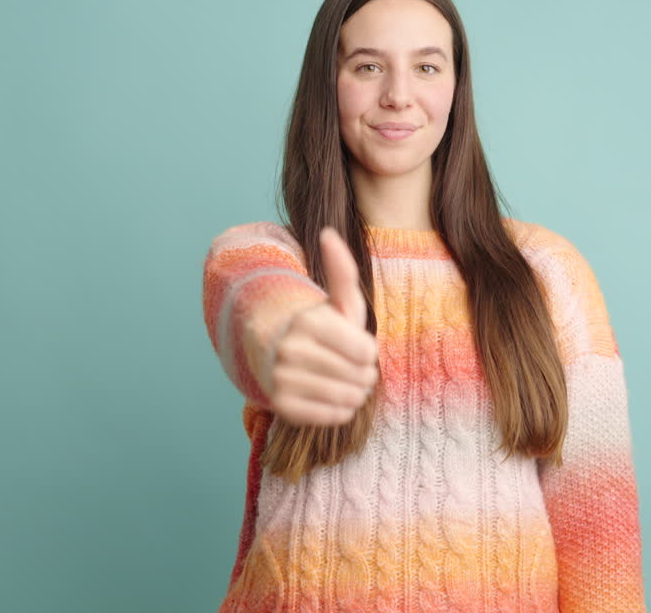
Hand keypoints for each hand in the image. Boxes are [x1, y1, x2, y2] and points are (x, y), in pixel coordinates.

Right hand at [263, 227, 378, 425]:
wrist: (281, 355)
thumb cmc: (323, 327)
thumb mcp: (338, 299)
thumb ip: (341, 270)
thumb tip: (328, 233)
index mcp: (309, 321)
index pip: (366, 352)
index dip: (369, 352)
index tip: (356, 346)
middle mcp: (290, 350)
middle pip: (360, 377)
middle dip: (364, 374)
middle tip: (351, 366)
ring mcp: (283, 379)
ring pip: (348, 399)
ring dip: (355, 393)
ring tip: (343, 380)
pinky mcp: (282, 406)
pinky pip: (333, 417)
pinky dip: (340, 410)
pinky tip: (330, 396)